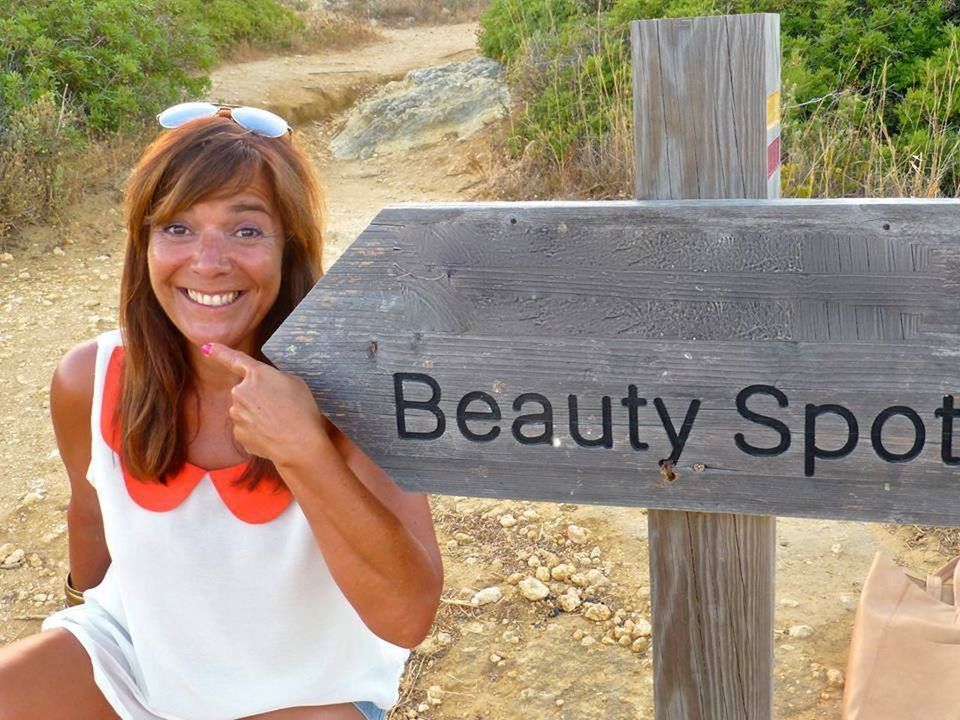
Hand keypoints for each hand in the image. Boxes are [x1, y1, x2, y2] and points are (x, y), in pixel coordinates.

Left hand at [202, 343, 326, 464]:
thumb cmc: (301, 410)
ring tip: (280, 422)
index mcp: (256, 374)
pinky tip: (273, 434)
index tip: (207, 347)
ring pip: (245, 411)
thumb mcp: (294, 383)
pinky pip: (247, 428)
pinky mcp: (238, 434)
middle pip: (246, 391)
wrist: (299, 444)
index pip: (234, 359)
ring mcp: (237, 414)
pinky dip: (258, 431)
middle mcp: (240, 392)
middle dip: (259, 397)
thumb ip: (274, 379)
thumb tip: (265, 386)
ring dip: (258, 415)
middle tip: (281, 407)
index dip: (220, 352)